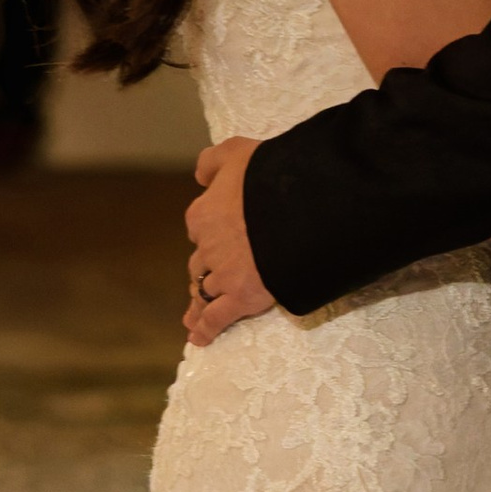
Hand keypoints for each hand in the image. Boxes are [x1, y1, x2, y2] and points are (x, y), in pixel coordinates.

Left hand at [184, 137, 277, 343]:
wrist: (295, 205)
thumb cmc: (269, 175)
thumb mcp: (236, 152)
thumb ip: (213, 162)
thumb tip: (199, 177)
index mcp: (204, 214)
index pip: (199, 227)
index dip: (209, 234)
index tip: (217, 238)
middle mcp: (207, 246)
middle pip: (200, 262)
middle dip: (204, 270)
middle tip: (208, 280)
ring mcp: (223, 274)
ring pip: (204, 291)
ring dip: (200, 301)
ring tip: (195, 313)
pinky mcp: (241, 297)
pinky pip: (217, 318)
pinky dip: (207, 330)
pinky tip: (199, 340)